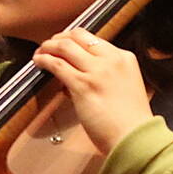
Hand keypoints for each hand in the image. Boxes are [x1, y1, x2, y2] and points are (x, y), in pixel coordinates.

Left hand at [31, 28, 152, 153]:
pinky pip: (57, 64)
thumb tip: (79, 75)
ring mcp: (97, 71)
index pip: (94, 39)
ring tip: (40, 52)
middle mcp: (111, 60)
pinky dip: (44, 60)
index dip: (74, 39)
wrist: (134, 136)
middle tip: (48, 45)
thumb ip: (105, 77)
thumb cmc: (129, 121)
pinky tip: (38, 61)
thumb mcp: (124, 87)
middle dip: (59, 38)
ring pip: (65, 47)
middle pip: (78, 37)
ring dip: (48, 47)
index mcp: (124, 58)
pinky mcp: (82, 85)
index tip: (64, 44)